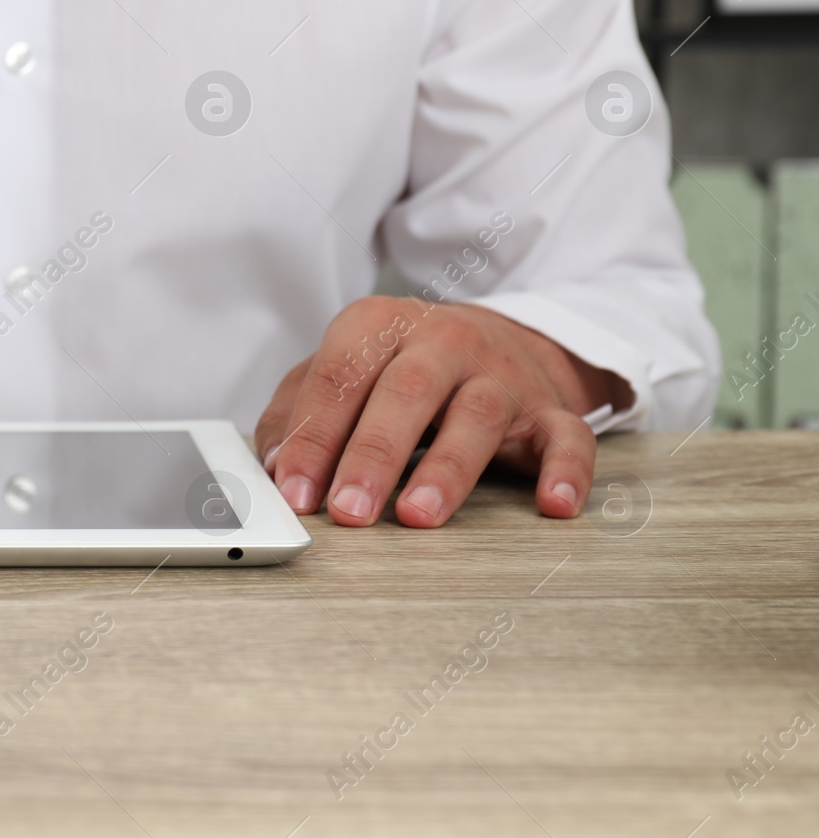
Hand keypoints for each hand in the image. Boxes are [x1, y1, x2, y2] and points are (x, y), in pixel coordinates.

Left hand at [253, 297, 627, 528]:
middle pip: (405, 393)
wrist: (497, 338)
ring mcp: (500, 374)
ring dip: (447, 470)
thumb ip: (296, 415)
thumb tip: (273, 469)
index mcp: (378, 325)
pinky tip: (552, 505)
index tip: (295, 494)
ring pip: (477, 415)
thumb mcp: (338, 374)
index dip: (313, 438)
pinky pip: (568, 437)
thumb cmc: (397, 367)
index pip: (338, 378)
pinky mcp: (551, 409)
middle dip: (373, 455)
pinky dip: (566, 471)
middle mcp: (442, 342)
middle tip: (349, 511)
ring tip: (419, 516)